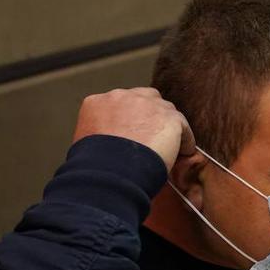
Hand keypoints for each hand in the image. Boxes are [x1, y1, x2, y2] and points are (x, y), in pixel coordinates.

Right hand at [73, 88, 194, 172]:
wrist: (109, 172)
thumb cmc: (94, 166)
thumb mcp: (86, 143)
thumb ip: (100, 133)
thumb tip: (112, 144)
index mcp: (97, 102)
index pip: (120, 103)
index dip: (129, 119)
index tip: (134, 133)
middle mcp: (122, 97)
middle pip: (145, 99)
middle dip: (150, 116)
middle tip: (153, 137)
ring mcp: (147, 104)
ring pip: (166, 111)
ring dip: (167, 127)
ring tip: (168, 148)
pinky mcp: (169, 117)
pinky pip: (182, 128)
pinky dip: (184, 142)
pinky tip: (182, 154)